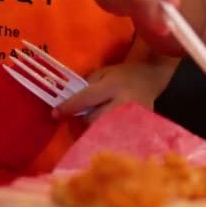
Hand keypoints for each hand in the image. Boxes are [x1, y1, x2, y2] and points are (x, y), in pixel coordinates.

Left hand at [53, 62, 173, 122]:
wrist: (150, 78)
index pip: (86, 99)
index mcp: (112, 86)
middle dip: (84, 119)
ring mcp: (132, 117)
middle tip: (82, 115)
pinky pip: (116, 134)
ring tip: (95, 122)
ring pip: (104, 130)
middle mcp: (122, 103)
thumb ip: (87, 87)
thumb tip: (70, 104)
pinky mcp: (138, 126)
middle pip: (94, 119)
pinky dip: (107, 133)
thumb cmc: (123, 74)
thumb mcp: (103, 73)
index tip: (55, 114)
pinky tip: (106, 129)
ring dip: (95, 128)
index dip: (68, 107)